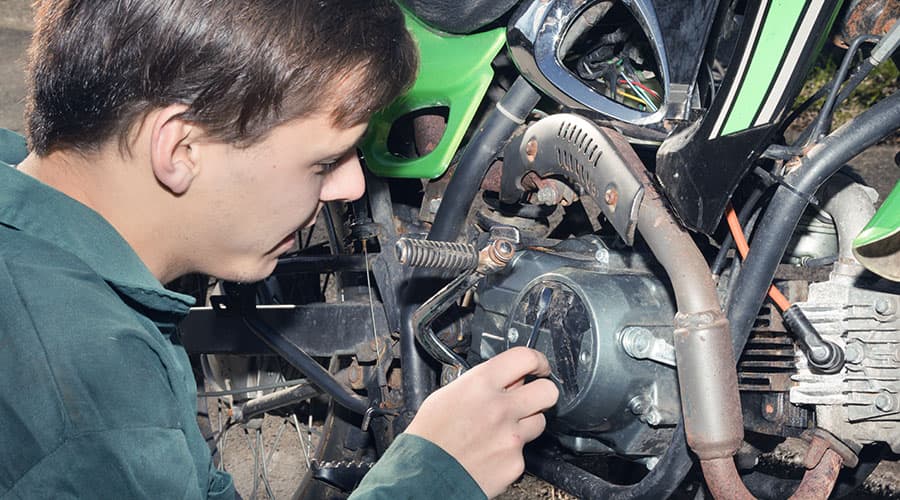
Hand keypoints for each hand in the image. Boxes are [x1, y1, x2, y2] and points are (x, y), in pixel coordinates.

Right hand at [406, 347, 558, 497]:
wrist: (423, 478)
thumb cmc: (428, 438)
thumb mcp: (446, 395)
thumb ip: (478, 384)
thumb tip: (500, 380)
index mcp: (481, 385)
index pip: (525, 358)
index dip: (537, 360)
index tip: (538, 366)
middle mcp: (500, 408)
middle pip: (547, 391)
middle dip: (543, 392)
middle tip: (533, 396)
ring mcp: (511, 437)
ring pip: (540, 421)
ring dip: (527, 422)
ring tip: (503, 429)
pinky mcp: (515, 463)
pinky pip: (523, 451)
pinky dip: (510, 451)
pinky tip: (491, 452)